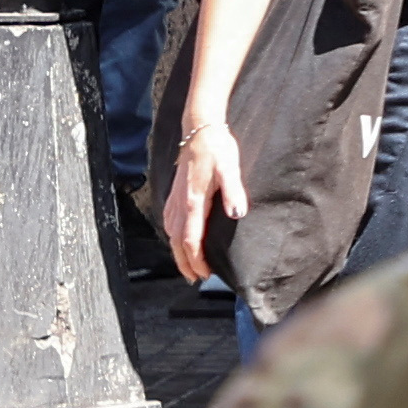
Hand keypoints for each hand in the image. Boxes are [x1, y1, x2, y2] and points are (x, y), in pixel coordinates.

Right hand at [160, 117, 245, 284]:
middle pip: (177, 242)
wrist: (200, 128)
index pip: (191, 239)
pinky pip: (170, 222)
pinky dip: (173, 237)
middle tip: (195, 279)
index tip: (204, 274)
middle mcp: (180, 203)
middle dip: (185, 263)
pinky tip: (179, 240)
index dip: (196, 260)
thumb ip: (233, 191)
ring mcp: (175, 199)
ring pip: (171, 233)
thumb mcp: (230, 167)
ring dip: (178, 252)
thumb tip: (237, 213)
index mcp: (193, 201)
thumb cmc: (217, 147)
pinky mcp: (175, 193)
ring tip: (189, 265)